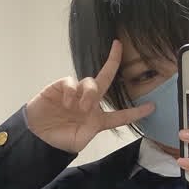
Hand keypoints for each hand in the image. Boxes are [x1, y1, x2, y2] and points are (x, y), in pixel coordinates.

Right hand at [25, 39, 154, 153]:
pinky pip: (71, 81)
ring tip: (80, 107)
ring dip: (89, 93)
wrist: (36, 136)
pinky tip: (67, 103)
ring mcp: (75, 93)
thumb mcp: (80, 141)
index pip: (120, 115)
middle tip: (118, 47)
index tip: (152, 107)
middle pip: (105, 80)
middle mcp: (89, 103)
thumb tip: (92, 109)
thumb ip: (91, 128)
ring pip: (90, 82)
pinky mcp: (61, 87)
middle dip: (113, 62)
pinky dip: (72, 91)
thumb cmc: (59, 140)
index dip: (135, 113)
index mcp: (97, 119)